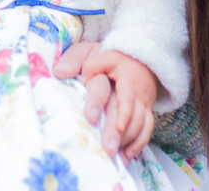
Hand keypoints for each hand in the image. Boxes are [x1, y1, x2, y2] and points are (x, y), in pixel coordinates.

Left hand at [55, 42, 158, 160]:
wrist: (141, 58)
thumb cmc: (111, 57)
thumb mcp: (95, 52)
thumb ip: (79, 59)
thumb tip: (60, 72)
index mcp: (126, 78)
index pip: (126, 97)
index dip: (123, 112)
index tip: (117, 126)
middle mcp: (138, 93)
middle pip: (132, 117)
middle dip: (120, 135)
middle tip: (108, 151)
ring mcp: (144, 103)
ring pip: (142, 125)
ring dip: (130, 142)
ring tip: (115, 157)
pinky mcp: (146, 111)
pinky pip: (147, 129)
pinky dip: (139, 144)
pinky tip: (126, 156)